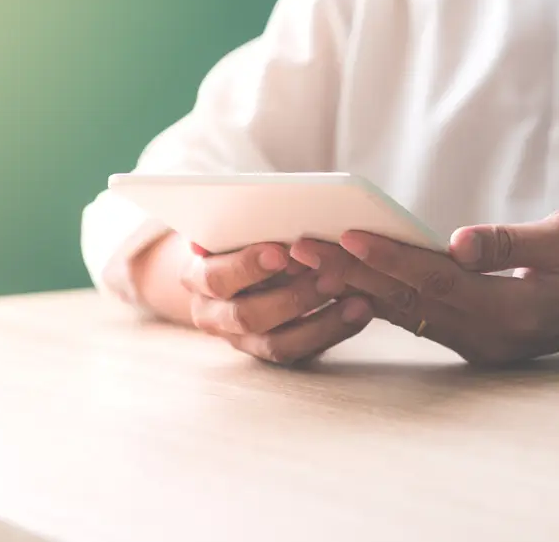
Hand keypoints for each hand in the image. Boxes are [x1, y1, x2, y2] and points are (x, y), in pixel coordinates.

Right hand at [181, 241, 372, 364]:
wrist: (226, 275)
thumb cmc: (235, 240)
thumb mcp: (228, 229)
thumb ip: (237, 224)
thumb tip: (252, 207)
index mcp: (197, 278)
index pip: (218, 277)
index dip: (248, 266)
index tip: (282, 251)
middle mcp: (213, 315)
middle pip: (248, 316)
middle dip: (293, 296)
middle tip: (332, 275)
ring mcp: (241, 340)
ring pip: (278, 342)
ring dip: (320, 320)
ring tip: (356, 299)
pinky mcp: (270, 351)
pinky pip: (302, 351)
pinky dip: (334, 331)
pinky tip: (360, 310)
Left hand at [290, 212, 558, 365]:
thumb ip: (514, 242)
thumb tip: (461, 241)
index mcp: (511, 311)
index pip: (435, 281)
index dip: (389, 256)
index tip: (345, 233)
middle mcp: (488, 336)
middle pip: (405, 301)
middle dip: (349, 273)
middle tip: (297, 250)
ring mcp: (479, 344)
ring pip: (404, 312)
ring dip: (354, 285)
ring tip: (307, 263)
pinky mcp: (475, 340)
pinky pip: (417, 318)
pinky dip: (379, 296)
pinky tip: (347, 279)